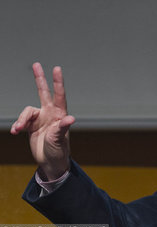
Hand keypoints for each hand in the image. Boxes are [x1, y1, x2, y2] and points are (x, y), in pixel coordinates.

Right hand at [10, 62, 74, 179]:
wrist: (50, 162)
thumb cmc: (59, 150)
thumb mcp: (60, 139)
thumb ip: (62, 127)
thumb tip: (71, 118)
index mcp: (59, 114)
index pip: (59, 95)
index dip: (57, 82)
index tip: (57, 68)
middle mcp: (50, 114)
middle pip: (43, 92)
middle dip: (39, 78)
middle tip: (36, 64)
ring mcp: (40, 119)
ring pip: (27, 111)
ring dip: (21, 119)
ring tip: (18, 129)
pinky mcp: (31, 126)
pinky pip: (21, 121)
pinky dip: (17, 125)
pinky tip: (16, 132)